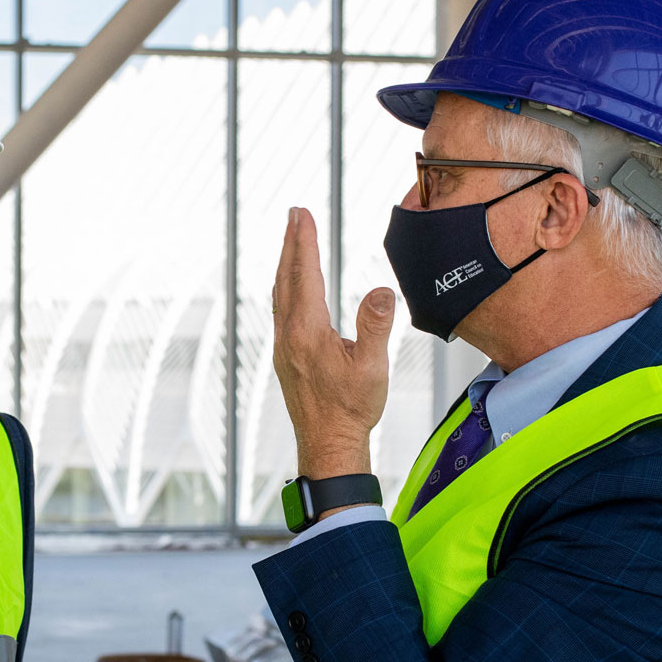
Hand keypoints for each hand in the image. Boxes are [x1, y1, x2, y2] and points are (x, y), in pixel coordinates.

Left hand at [271, 206, 394, 479]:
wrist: (328, 447)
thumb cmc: (351, 410)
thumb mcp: (372, 368)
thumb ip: (375, 326)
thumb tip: (381, 290)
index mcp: (308, 333)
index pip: (305, 276)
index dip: (304, 242)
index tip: (302, 214)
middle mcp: (289, 337)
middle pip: (286, 279)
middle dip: (290, 244)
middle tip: (293, 214)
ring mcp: (283, 348)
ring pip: (280, 295)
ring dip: (285, 264)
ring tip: (291, 241)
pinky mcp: (285, 359)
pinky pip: (280, 312)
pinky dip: (285, 288)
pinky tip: (290, 289)